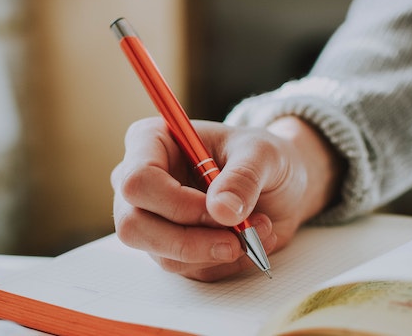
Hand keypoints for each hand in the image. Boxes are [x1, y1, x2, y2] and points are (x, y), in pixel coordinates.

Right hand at [111, 115, 343, 280]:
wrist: (278, 183)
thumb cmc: (261, 157)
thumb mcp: (263, 154)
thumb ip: (243, 177)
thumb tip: (222, 211)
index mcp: (150, 142)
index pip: (137, 181)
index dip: (176, 203)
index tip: (220, 210)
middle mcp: (140, 183)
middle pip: (134, 225)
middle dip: (189, 240)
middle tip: (236, 239)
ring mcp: (150, 219)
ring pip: (162, 254)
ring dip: (216, 251)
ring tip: (258, 229)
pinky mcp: (169, 248)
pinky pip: (187, 269)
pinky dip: (224, 262)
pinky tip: (250, 240)